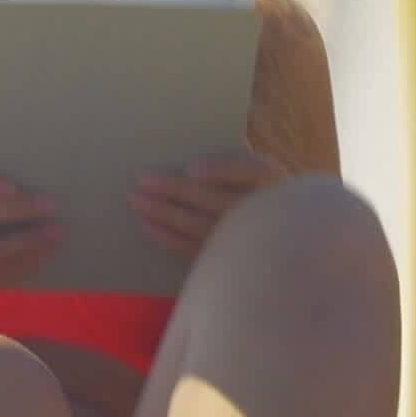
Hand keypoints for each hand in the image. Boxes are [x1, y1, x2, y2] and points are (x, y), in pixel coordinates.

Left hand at [133, 152, 290, 257]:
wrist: (278, 234)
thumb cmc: (255, 189)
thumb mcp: (253, 168)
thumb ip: (228, 161)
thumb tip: (188, 159)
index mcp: (270, 178)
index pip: (248, 171)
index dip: (220, 171)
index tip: (192, 169)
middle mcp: (260, 209)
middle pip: (213, 199)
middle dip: (175, 191)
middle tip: (142, 182)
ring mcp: (243, 238)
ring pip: (199, 225)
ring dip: (165, 214)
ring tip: (137, 202)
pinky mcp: (227, 257)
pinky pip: (194, 249)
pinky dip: (168, 239)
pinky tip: (148, 227)